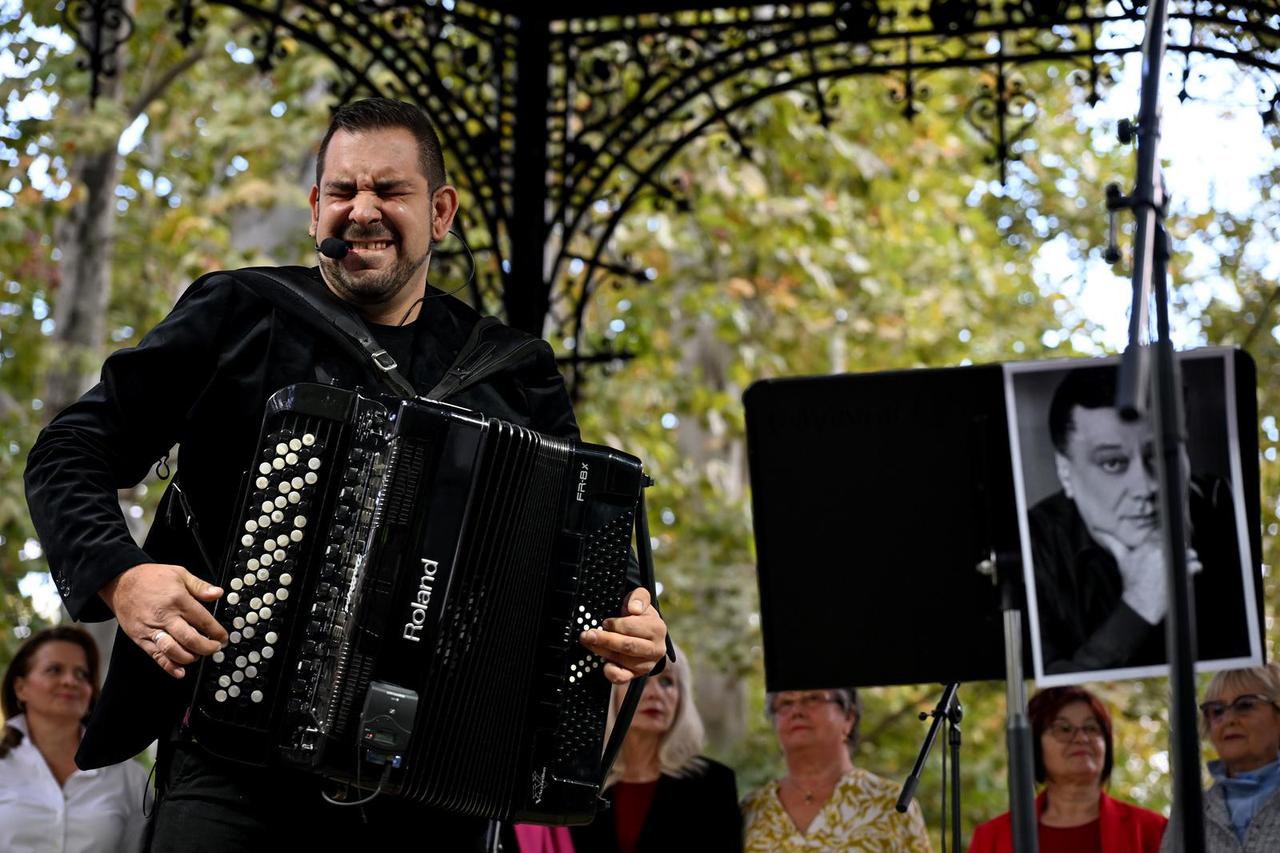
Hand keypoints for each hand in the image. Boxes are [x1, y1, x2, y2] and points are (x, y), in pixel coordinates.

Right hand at [100, 563, 227, 678]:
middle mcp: (165, 616)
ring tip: (198, 655)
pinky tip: (180, 671)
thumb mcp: (179, 574)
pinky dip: (169, 666)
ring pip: (174, 650)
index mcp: (178, 600)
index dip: (217, 632)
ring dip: (190, 657)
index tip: (223, 637)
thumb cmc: (150, 578)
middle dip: (207, 647)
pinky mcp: (140, 638)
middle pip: (190, 638)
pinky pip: (156, 656)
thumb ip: (200, 586)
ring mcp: (152, 629)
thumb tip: (218, 594)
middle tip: (215, 648)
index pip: (203, 620)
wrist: (121, 582)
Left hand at [579, 587, 666, 684]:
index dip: (615, 624)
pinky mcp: (636, 675)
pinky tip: (603, 664)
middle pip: (627, 646)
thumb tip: (634, 608)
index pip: (631, 628)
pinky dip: (611, 672)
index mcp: (657, 628)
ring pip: (622, 660)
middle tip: (587, 635)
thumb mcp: (641, 600)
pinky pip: (622, 678)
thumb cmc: (640, 616)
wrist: (646, 634)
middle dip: (604, 639)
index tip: (605, 622)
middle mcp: (655, 648)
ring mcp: (646, 664)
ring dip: (602, 651)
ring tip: (590, 642)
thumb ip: (639, 597)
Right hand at [1094, 531, 1200, 624]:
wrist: (1140, 602)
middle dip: (1176, 548)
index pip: (1163, 534)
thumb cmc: (1131, 580)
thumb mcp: (1121, 558)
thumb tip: (1098, 530)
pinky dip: (1194, 567)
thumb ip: (1112, 542)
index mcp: (1149, 546)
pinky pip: (1195, 565)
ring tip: (1181, 563)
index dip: (1165, 539)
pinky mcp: (1183, 573)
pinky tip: (1187, 570)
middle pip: (1177, 543)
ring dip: (1187, 557)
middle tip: (1171, 557)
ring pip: (1188, 553)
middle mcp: (1162, 552)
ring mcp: (1174, 563)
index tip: (1164, 546)